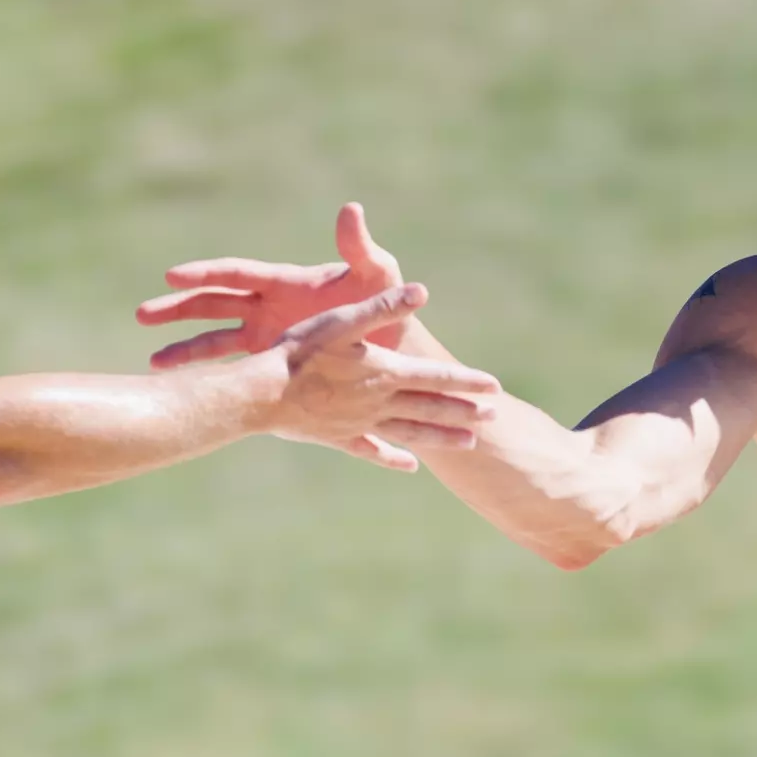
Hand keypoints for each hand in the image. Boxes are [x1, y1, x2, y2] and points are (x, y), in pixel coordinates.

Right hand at [139, 202, 403, 367]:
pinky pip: (233, 367)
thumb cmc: (389, 308)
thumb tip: (351, 210)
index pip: (237, 274)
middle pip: (214, 303)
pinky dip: (209, 374)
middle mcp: (269, 306)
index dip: (205, 274)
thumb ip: (361, 249)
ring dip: (185, 348)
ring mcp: (267, 334)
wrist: (395, 351)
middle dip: (179, 309)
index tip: (172, 277)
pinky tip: (184, 386)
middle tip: (144, 314)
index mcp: (286, 282)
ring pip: (216, 338)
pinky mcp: (272, 361)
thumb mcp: (377, 278)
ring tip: (154, 363)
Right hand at [246, 283, 499, 471]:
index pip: (437, 376)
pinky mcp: (339, 438)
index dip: (467, 380)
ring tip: (469, 443)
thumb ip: (382, 308)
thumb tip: (421, 291)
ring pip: (411, 432)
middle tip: (495, 416)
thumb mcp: (342, 322)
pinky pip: (374, 450)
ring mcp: (361, 423)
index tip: (496, 387)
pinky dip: (394, 458)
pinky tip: (410, 466)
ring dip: (441, 437)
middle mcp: (379, 401)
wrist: (261, 395)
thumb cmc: (299, 352)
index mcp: (385, 372)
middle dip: (464, 411)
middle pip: (431, 407)